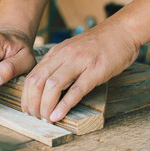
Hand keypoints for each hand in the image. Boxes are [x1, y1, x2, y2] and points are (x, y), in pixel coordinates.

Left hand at [21, 19, 139, 121]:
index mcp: (56, 53)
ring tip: (46, 119)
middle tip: (35, 118)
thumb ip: (59, 66)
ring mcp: (79, 62)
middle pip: (37, 82)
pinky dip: (64, 105)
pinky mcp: (95, 71)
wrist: (123, 30)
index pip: (32, 76)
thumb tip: (48, 88)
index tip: (28, 110)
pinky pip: (76, 90)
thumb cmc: (98, 44)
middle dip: (32, 103)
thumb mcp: (72, 51)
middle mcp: (63, 56)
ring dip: (46, 106)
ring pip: (52, 86)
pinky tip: (58, 115)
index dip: (26, 96)